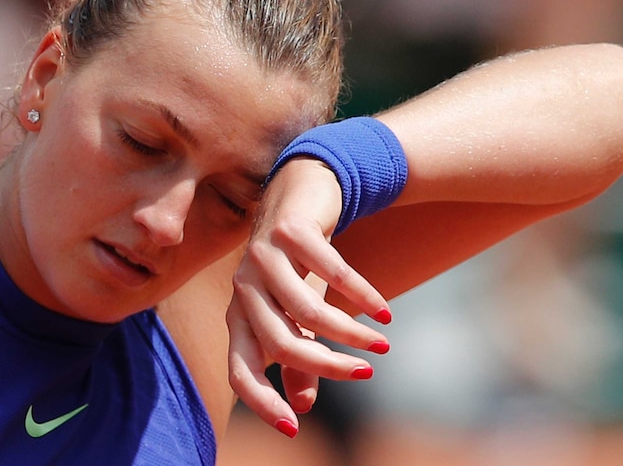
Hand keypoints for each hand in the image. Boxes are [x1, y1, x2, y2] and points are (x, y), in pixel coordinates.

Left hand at [226, 158, 391, 436]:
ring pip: (307, 311)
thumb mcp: (298, 312)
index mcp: (239, 315)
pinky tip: (383, 312)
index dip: (261, 402)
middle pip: (280, 344)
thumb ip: (298, 358)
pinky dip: (362, 295)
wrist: (302, 191)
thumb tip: (302, 408)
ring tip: (383, 344)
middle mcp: (244, 288)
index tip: (294, 430)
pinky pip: (331, 272)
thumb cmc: (298, 263)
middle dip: (328, 366)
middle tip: (367, 373)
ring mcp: (263, 257)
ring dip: (350, 333)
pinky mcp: (290, 230)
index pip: (239, 370)